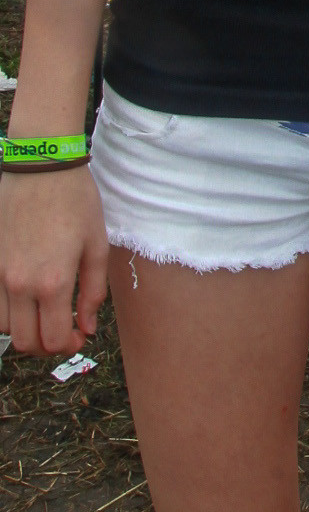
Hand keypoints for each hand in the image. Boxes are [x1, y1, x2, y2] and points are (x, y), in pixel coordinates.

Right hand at [0, 166, 108, 354]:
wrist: (41, 166)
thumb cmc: (76, 201)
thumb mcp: (97, 245)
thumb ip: (93, 292)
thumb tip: (86, 327)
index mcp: (53, 282)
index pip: (52, 340)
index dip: (67, 345)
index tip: (78, 335)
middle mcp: (20, 285)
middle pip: (25, 342)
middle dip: (46, 345)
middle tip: (63, 330)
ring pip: (5, 327)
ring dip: (26, 328)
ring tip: (45, 313)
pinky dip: (8, 312)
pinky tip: (26, 298)